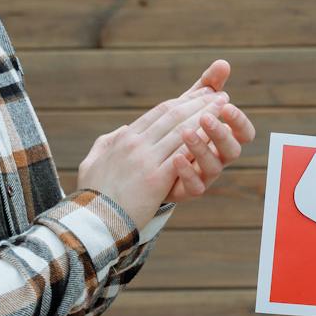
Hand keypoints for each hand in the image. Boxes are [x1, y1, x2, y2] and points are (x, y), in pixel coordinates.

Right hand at [78, 92, 221, 226]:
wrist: (91, 221)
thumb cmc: (92, 194)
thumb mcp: (93, 161)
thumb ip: (108, 143)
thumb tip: (122, 131)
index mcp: (123, 139)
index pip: (158, 113)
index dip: (182, 102)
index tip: (200, 94)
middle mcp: (134, 144)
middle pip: (173, 116)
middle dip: (200, 103)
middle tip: (220, 95)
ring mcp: (145, 160)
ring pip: (181, 131)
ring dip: (206, 116)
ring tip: (223, 107)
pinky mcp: (155, 179)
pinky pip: (182, 155)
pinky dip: (200, 142)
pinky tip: (215, 135)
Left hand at [163, 61, 255, 203]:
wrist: (152, 162)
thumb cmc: (179, 129)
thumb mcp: (191, 105)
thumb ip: (208, 86)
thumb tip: (223, 63)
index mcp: (224, 138)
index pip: (244, 132)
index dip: (239, 121)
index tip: (226, 106)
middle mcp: (219, 157)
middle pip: (233, 150)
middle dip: (221, 133)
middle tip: (206, 117)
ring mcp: (205, 175)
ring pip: (214, 168)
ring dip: (202, 149)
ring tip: (185, 133)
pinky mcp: (188, 189)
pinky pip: (195, 187)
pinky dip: (187, 172)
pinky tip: (175, 157)